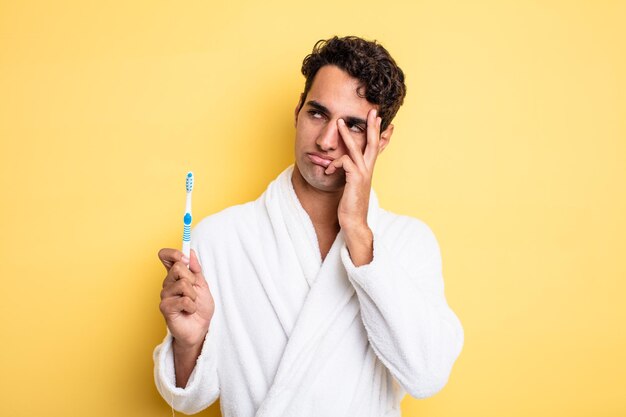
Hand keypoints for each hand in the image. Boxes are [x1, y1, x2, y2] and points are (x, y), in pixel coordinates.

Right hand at [158, 248, 214, 348]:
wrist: (200, 328)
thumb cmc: (200, 307)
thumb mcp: (202, 284)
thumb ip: (195, 268)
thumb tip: (190, 252)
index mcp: (175, 276)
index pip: (165, 256)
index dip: (174, 253)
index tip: (185, 258)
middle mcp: (167, 283)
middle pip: (178, 267)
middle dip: (193, 279)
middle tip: (194, 291)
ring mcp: (165, 295)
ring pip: (183, 284)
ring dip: (194, 295)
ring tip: (192, 304)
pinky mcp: (165, 307)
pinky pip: (184, 300)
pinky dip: (192, 306)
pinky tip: (189, 311)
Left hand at [324, 108, 382, 230]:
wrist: (354, 222)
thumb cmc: (351, 205)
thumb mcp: (351, 185)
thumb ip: (350, 173)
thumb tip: (344, 165)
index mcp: (368, 169)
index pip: (374, 146)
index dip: (377, 132)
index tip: (377, 118)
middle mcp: (368, 170)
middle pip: (372, 142)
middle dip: (372, 126)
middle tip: (372, 111)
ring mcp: (363, 174)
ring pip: (355, 148)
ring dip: (346, 134)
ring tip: (339, 122)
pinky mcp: (355, 179)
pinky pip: (343, 162)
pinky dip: (333, 164)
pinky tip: (327, 172)